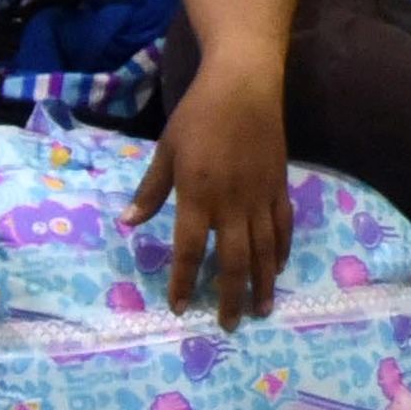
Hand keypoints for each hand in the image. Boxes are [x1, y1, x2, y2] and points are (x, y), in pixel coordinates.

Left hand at [125, 61, 293, 325]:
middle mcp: (231, 203)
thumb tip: (128, 223)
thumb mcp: (166, 150)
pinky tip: (278, 269)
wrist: (245, 85)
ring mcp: (260, 197)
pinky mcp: (279, 187)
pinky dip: (281, 251)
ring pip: (263, 251)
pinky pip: (283, 228)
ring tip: (261, 310)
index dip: (183, 280)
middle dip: (229, 296)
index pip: (189, 249)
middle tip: (228, 324)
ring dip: (261, 284)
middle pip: (232, 261)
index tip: (179, 306)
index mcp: (198, 194)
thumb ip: (150, 191)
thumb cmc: (198, 115)